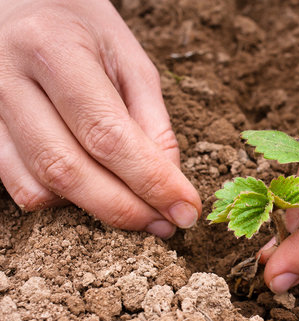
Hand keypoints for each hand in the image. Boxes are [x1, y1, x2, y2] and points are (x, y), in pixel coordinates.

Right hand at [0, 0, 200, 237]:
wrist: (25, 5)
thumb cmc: (85, 30)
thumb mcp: (131, 61)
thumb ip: (151, 121)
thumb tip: (169, 182)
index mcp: (54, 49)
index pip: (107, 134)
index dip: (151, 181)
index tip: (185, 210)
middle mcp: (8, 80)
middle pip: (69, 170)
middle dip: (125, 208)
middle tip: (165, 224)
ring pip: (40, 186)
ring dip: (95, 208)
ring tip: (135, 204)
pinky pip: (20, 186)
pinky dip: (63, 200)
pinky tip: (92, 185)